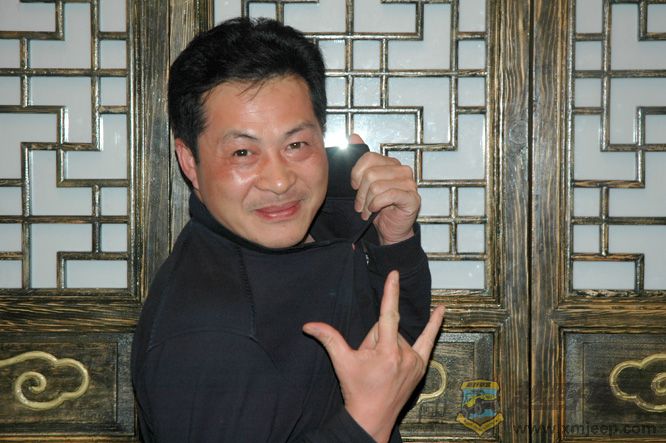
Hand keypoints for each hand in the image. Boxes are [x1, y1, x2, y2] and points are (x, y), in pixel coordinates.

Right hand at [303, 271, 444, 442]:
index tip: (394, 275)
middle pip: (388, 329)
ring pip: (400, 337)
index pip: (388, 315)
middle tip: (368, 359)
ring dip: (388, 345)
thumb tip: (308, 325)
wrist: (372, 417)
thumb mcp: (342, 363)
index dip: (390, 293)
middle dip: (375, 338)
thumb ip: (329, 339)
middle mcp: (405, 355)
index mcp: (387, 352)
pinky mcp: (421, 366)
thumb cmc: (357, 390)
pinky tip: (441, 310)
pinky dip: (434, 325)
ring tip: (380, 366)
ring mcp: (416, 361)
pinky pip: (428, 340)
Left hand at [349, 134, 419, 244]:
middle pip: (370, 173)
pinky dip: (376, 205)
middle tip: (360, 205)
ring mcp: (409, 183)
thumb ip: (361, 160)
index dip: (356, 174)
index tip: (354, 187)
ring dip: (367, 202)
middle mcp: (402, 170)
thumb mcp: (364, 184)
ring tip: (367, 211)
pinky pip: (388, 195)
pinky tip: (374, 211)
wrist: (390, 230)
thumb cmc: (378, 208)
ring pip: (376, 186)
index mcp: (390, 163)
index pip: (368, 158)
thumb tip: (354, 137)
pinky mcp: (412, 198)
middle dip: (360, 193)